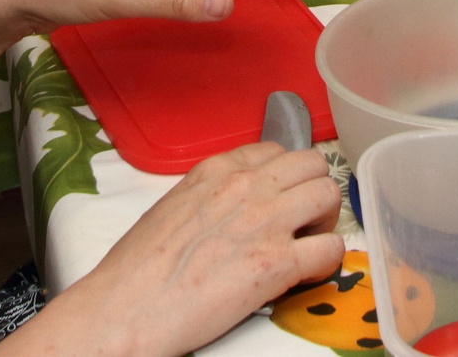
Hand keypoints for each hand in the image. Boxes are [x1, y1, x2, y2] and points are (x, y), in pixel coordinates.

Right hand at [31, 143, 342, 356]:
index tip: (281, 197)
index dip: (285, 176)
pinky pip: (331, 248)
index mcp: (216, 170)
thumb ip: (212, 195)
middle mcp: (246, 186)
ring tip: (306, 245)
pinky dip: (327, 262)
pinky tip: (306, 273)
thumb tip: (235, 206)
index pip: (276, 151)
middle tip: (301, 222)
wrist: (126, 308)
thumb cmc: (137, 269)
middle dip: (312, 191)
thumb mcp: (173, 206)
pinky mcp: (278, 263)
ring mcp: (265, 221)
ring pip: (328, 195)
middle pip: (312, 165)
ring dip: (324, 221)